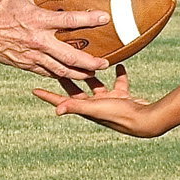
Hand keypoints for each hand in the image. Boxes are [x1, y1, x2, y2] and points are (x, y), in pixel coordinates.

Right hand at [0, 0, 109, 78]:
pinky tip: (73, 76)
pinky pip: (48, 73)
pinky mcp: (27, 65)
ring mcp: (33, 56)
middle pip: (70, 55)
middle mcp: (38, 41)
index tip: (105, 18)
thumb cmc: (0, 7)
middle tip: (106, 62)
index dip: (89, 19)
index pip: (69, 21)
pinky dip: (62, 76)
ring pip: (61, 69)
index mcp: (38, 20)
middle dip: (90, 61)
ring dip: (79, 73)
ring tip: (94, 74)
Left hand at [33, 65, 168, 136]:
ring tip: (88, 59)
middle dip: (68, 78)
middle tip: (57, 64)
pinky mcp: (123, 96)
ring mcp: (109, 101)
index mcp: (85, 109)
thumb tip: (56, 110)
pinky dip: (118, 73)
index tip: (34, 90)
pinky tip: (118, 63)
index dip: (48, 96)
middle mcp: (95, 105)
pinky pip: (118, 82)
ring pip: (97, 84)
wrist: (145, 120)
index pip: (61, 101)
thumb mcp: (95, 108)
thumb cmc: (119, 115)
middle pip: (77, 89)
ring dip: (93, 73)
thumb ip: (77, 106)